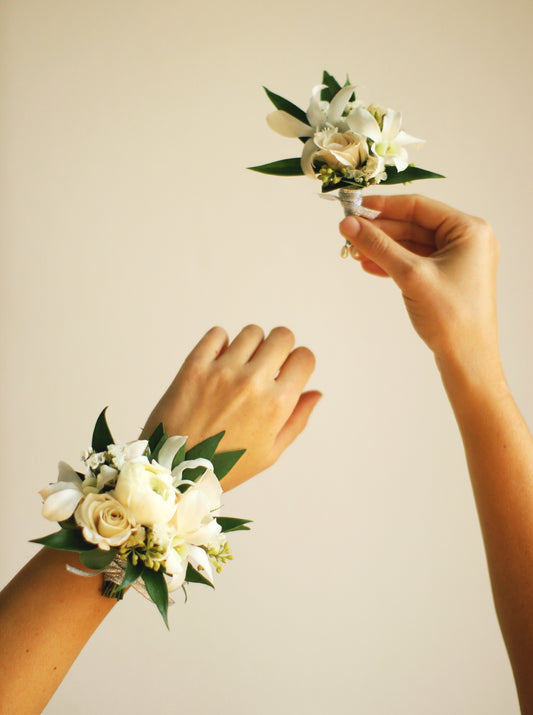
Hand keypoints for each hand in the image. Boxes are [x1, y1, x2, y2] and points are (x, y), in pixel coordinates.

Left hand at [144, 325, 320, 489]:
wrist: (174, 470)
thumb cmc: (225, 465)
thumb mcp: (270, 452)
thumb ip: (297, 419)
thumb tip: (315, 392)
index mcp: (276, 404)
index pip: (304, 358)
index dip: (300, 363)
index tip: (288, 371)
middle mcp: (252, 383)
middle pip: (282, 336)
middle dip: (280, 348)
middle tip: (266, 365)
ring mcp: (222, 372)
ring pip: (252, 333)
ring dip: (251, 346)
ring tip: (239, 368)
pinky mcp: (194, 366)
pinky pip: (218, 334)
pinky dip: (221, 343)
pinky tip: (218, 363)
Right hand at [339, 195, 499, 368]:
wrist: (467, 359)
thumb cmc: (453, 318)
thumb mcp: (411, 275)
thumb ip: (379, 246)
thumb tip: (350, 225)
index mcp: (469, 230)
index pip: (418, 207)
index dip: (384, 206)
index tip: (355, 208)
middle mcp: (467, 240)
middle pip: (413, 225)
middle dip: (380, 231)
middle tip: (349, 233)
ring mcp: (457, 260)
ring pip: (411, 245)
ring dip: (383, 248)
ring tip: (354, 252)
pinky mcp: (447, 278)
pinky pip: (415, 262)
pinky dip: (392, 263)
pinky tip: (370, 265)